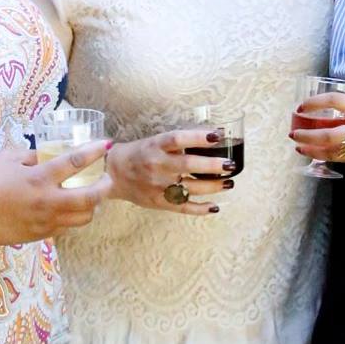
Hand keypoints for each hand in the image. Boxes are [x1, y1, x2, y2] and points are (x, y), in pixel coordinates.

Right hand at [0, 142, 112, 244]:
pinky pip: (67, 227)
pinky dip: (75, 217)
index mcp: (38, 178)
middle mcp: (46, 201)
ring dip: (93, 205)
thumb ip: (33, 155)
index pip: (74, 162)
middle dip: (104, 187)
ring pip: (83, 217)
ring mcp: (45, 221)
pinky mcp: (41, 235)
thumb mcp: (8, 158)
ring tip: (92, 195)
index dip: (94, 152)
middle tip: (107, 178)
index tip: (106, 145)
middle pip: (89, 197)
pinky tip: (71, 208)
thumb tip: (52, 153)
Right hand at [106, 128, 230, 215]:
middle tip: (230, 164)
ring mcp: (158, 186)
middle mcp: (157, 165)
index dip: (198, 137)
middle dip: (212, 165)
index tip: (217, 135)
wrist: (114, 174)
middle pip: (188, 165)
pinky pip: (183, 207)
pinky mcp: (159, 202)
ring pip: (190, 187)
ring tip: (228, 182)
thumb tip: (211, 137)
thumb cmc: (138, 154)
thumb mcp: (154, 141)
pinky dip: (200, 208)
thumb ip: (177, 142)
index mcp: (155, 146)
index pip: (178, 139)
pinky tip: (214, 206)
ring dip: (213, 186)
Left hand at [290, 93, 344, 166]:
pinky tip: (322, 156)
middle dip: (307, 135)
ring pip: (336, 152)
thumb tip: (333, 114)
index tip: (301, 106)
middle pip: (330, 134)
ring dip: (314, 151)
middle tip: (294, 133)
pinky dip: (332, 158)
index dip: (314, 104)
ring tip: (301, 147)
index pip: (336, 102)